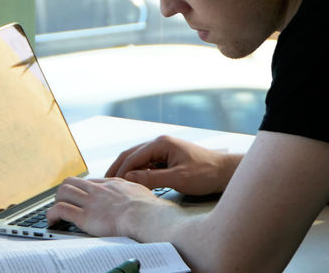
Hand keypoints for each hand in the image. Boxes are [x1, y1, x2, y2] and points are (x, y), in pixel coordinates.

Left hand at [46, 176, 163, 236]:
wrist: (146, 216)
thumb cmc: (148, 208)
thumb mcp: (141, 191)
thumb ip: (133, 190)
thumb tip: (136, 192)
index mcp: (111, 184)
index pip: (89, 182)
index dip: (81, 189)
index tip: (80, 197)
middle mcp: (97, 190)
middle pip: (71, 182)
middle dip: (64, 191)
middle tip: (63, 202)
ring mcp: (89, 202)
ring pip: (62, 192)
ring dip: (56, 201)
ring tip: (55, 211)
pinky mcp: (84, 216)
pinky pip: (60, 210)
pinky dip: (52, 214)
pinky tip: (53, 220)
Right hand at [105, 135, 238, 194]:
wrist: (225, 172)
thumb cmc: (206, 173)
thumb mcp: (178, 178)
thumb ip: (152, 178)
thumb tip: (129, 178)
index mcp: (161, 143)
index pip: (132, 156)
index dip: (120, 171)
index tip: (111, 185)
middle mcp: (160, 143)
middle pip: (130, 154)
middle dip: (117, 168)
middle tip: (103, 183)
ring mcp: (163, 150)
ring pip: (137, 159)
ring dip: (125, 170)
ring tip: (113, 184)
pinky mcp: (167, 158)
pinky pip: (146, 164)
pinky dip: (136, 172)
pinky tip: (131, 183)